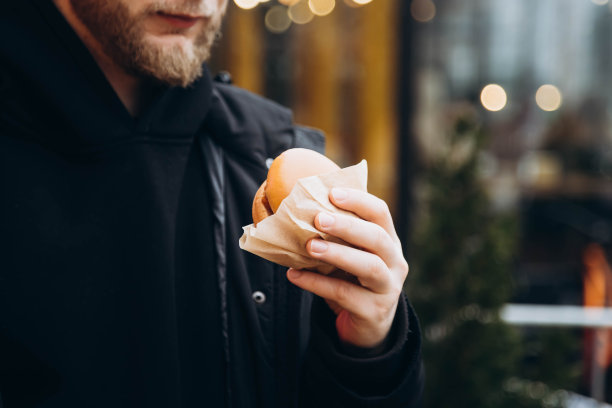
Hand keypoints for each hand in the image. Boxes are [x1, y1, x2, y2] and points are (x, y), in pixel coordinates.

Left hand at [286, 187, 408, 348]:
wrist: (368, 327)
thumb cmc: (353, 281)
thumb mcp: (348, 255)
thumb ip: (333, 236)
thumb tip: (295, 212)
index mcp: (388, 241)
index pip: (380, 213)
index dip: (358, 200)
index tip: (332, 193)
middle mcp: (395, 262)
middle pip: (377, 238)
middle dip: (347, 226)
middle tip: (318, 219)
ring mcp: (388, 287)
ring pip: (369, 266)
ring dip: (338, 253)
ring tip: (309, 246)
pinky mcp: (375, 311)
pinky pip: (345, 294)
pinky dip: (317, 283)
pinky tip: (295, 275)